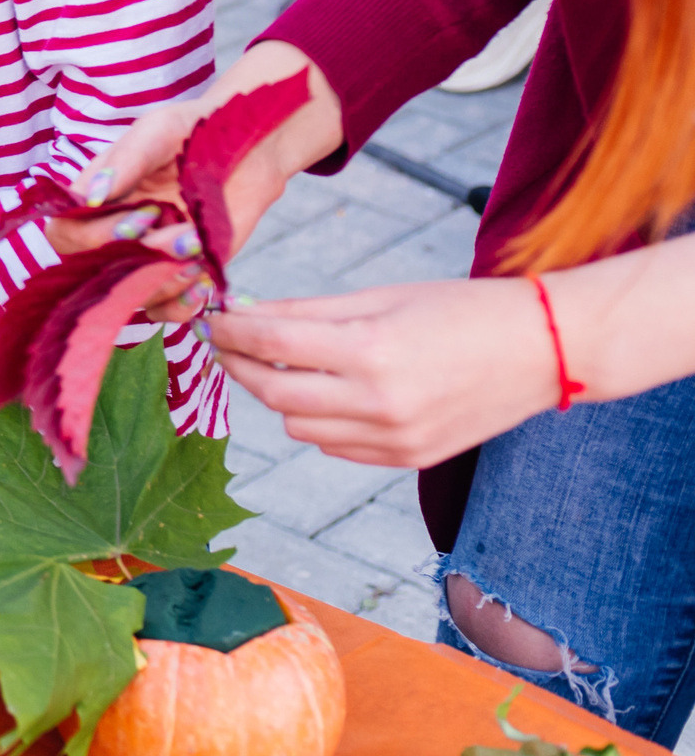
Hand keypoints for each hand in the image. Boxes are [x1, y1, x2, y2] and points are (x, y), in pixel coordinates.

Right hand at [57, 43, 338, 321]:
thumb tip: (89, 198)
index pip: (65, 234)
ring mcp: (148, 258)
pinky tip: (202, 278)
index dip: (94, 237)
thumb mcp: (159, 131)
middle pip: (93, 272)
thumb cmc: (195, 130)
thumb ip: (126, 160)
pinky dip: (181, 304)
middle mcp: (114, 233)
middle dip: (135, 262)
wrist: (251, 146)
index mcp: (95, 198)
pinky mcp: (181, 275)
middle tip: (179, 235)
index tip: (140, 216)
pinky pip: (166, 310)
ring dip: (164, 280)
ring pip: (131, 296)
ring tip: (197, 245)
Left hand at [207, 277, 560, 467]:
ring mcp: (395, 438)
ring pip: (298, 425)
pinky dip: (317, 420)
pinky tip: (325, 392)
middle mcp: (379, 402)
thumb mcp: (381, 296)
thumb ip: (308, 310)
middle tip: (227, 343)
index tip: (211, 319)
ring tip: (280, 363)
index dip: (231, 330)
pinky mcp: (407, 460)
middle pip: (273, 392)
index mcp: (371, 350)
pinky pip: (335, 446)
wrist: (543, 351)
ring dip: (278, 394)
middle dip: (240, 365)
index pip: (271, 342)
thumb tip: (245, 312)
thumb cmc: (461, 310)